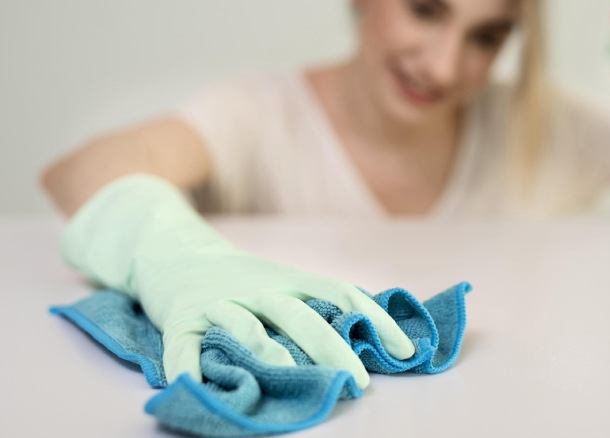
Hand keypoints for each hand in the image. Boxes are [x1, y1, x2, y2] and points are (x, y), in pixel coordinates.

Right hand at [61, 175, 414, 388]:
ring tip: (288, 373)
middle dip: (331, 347)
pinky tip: (197, 386)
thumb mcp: (285, 282)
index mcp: (290, 280)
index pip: (342, 294)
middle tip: (356, 382)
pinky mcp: (181, 320)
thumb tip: (374, 337)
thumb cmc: (243, 279)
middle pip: (299, 315)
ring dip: (266, 349)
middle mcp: (258, 289)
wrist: (174, 253)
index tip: (406, 351)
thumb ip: (320, 304)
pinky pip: (184, 346)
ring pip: (243, 326)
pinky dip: (189, 366)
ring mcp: (218, 303)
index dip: (375, 320)